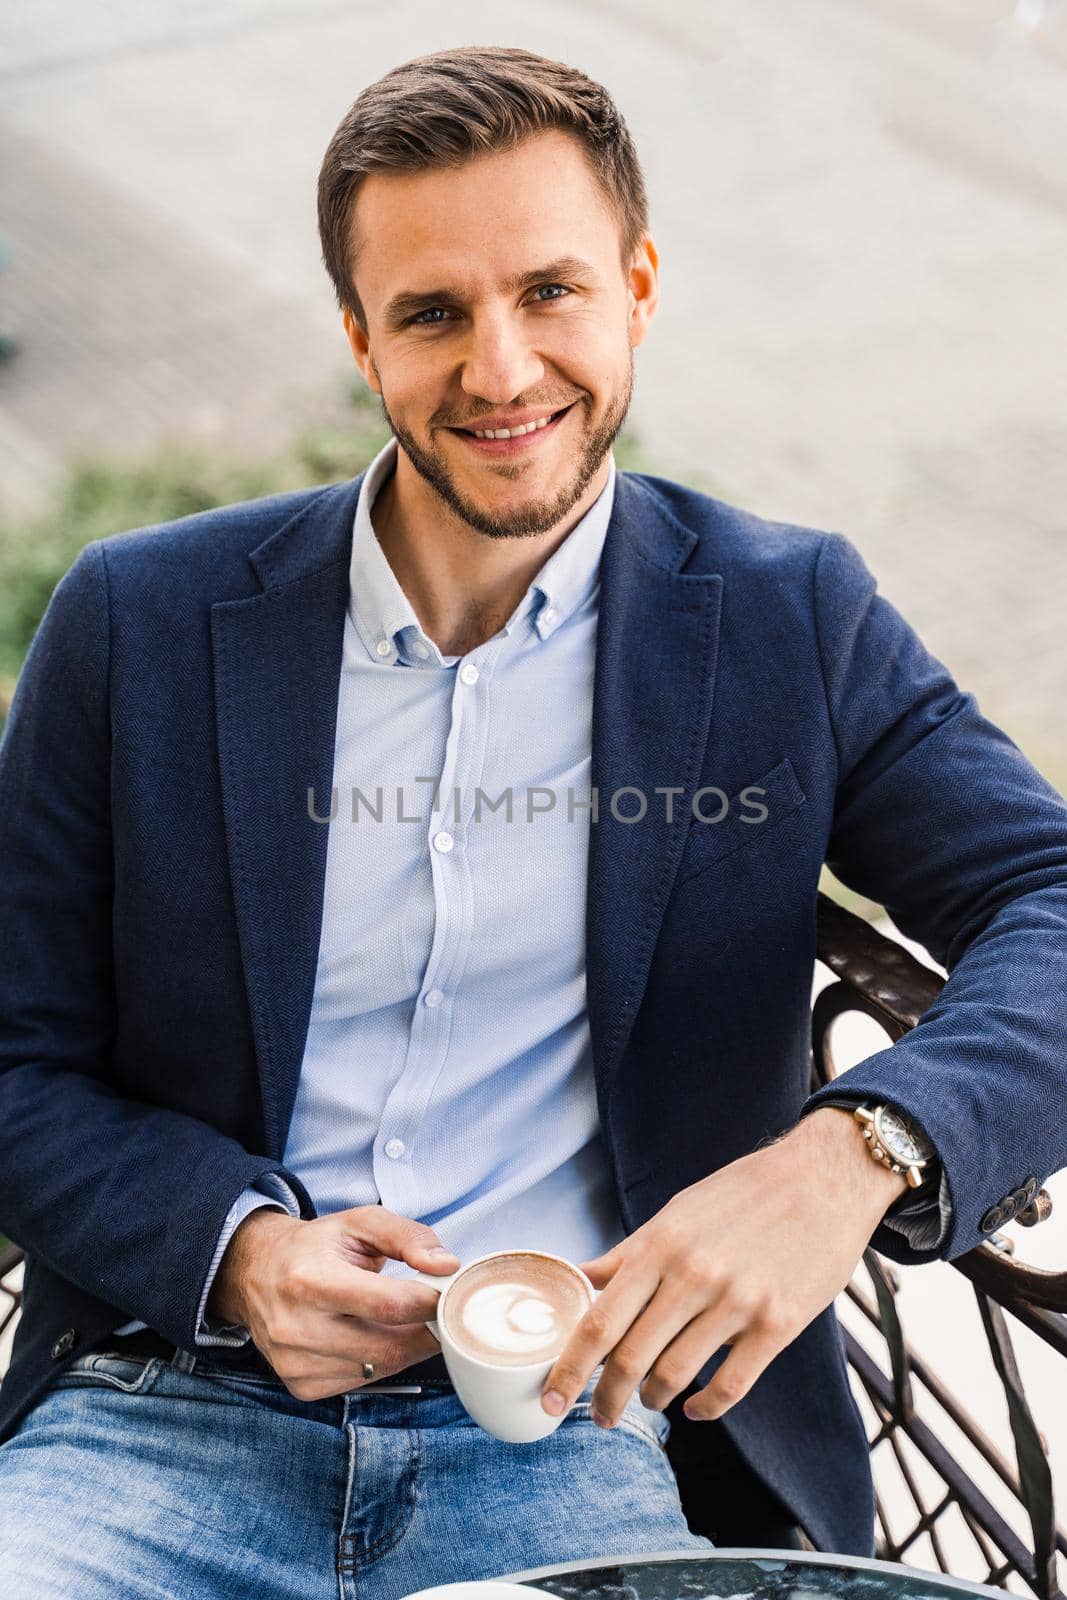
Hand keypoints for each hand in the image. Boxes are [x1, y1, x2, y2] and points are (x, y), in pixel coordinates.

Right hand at [208, 1204, 459, 1399]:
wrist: (256, 1273)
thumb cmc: (315, 1247)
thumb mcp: (361, 1223)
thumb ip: (408, 1236)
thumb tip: (446, 1266)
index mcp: (310, 1280)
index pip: (387, 1306)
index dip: (427, 1303)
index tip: (446, 1293)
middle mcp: (297, 1327)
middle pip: (388, 1347)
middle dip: (425, 1331)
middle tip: (435, 1312)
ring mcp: (295, 1363)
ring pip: (380, 1370)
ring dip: (405, 1348)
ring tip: (402, 1320)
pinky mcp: (300, 1386)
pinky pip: (360, 1384)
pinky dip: (379, 1363)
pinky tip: (371, 1337)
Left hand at [540, 1108, 905, 1426]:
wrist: (823, 1178)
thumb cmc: (743, 1194)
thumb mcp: (677, 1213)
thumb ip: (628, 1253)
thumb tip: (579, 1279)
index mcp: (660, 1245)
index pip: (599, 1321)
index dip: (569, 1367)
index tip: (548, 1398)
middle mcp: (692, 1275)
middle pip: (630, 1357)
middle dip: (605, 1398)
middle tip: (597, 1416)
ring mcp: (737, 1303)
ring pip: (675, 1376)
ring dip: (653, 1399)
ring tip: (648, 1400)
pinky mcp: (778, 1325)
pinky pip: (731, 1386)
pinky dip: (705, 1408)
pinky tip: (695, 1408)